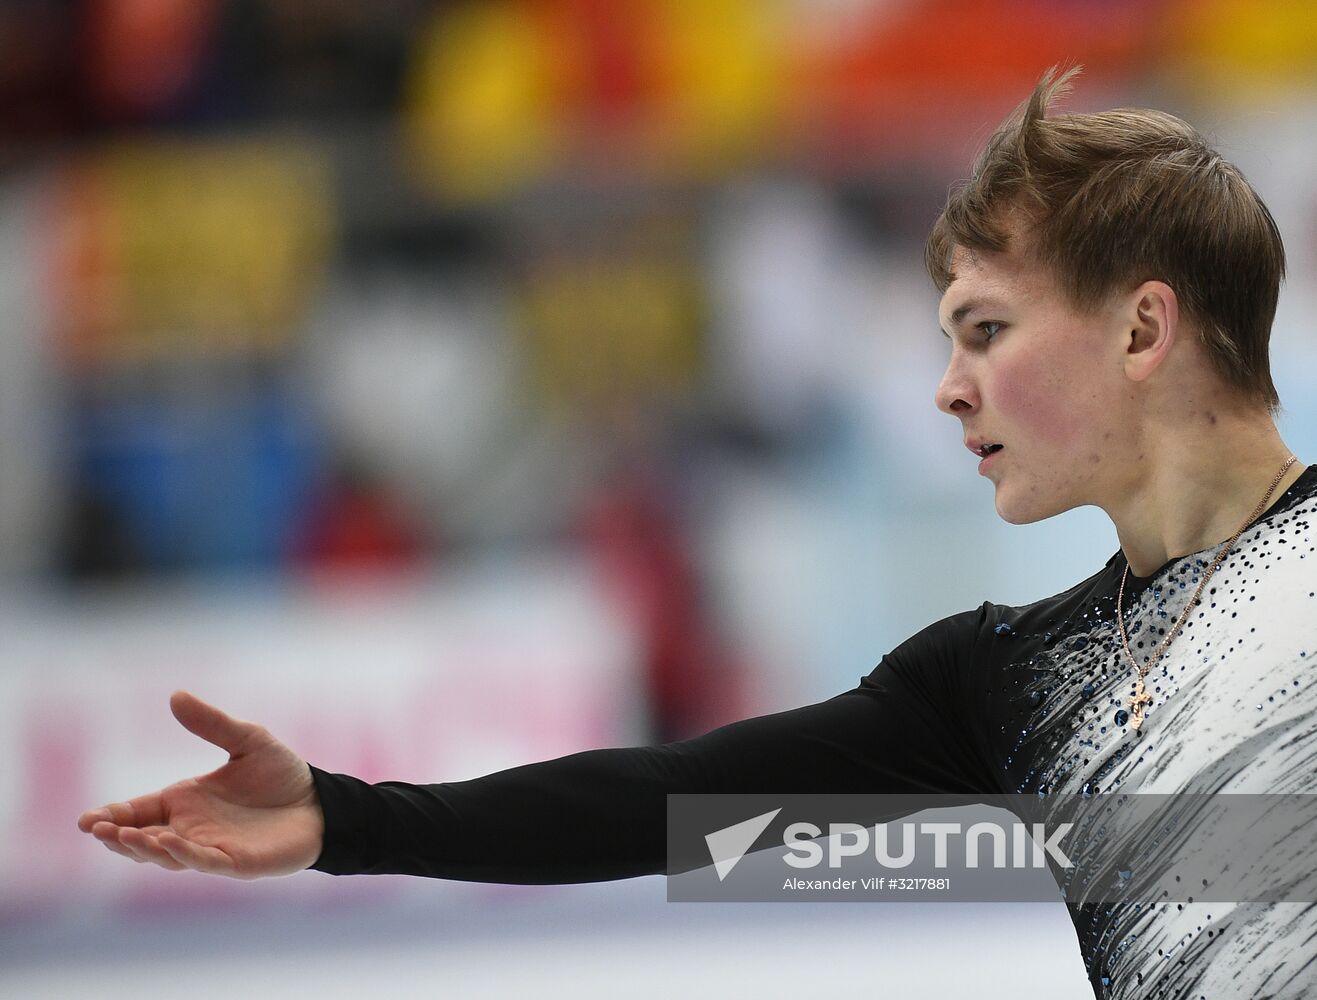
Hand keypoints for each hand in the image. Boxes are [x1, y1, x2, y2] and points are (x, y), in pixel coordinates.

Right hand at [77, 691, 324, 878]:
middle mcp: (192, 828)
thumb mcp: (246, 740)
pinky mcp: (234, 863)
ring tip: (122, 836)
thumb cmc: (282, 775)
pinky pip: (203, 861)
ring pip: (166, 855)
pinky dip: (183, 854)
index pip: (139, 811)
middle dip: (118, 836)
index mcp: (187, 801)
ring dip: (143, 848)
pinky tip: (168, 842)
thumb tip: (175, 694)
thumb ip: (211, 723)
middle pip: (143, 838)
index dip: (113, 817)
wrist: (322, 802)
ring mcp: (211, 848)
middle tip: (96, 829)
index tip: (87, 821)